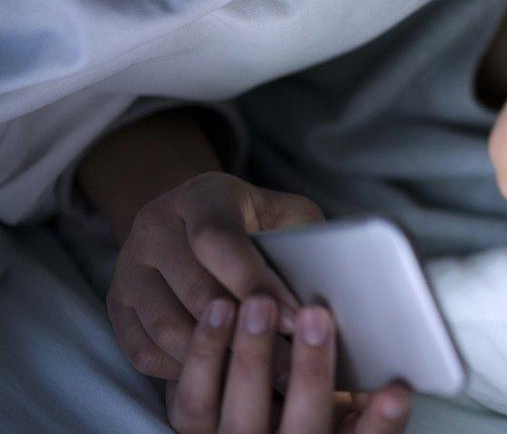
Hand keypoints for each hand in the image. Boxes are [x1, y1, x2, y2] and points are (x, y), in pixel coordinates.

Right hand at [107, 171, 323, 380]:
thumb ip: (304, 238)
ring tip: (261, 375)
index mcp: (200, 196)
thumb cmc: (256, 222)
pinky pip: (144, 351)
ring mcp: (128, 267)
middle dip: (245, 331)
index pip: (217, 240)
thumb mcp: (285, 213)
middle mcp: (154, 226)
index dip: (255, 282)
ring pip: (167, 327)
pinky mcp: (117, 305)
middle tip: (288, 364)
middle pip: (194, 290)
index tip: (293, 318)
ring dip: (216, 357)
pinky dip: (182, 370)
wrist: (193, 221)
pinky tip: (220, 373)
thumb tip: (323, 285)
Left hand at [166, 297, 411, 432]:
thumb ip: (361, 398)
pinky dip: (203, 352)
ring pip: (239, 414)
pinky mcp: (194, 432)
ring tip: (258, 305)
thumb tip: (389, 353)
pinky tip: (218, 310)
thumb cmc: (301, 420)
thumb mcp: (340, 417)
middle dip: (310, 372)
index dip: (382, 421)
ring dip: (250, 355)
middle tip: (316, 318)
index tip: (397, 390)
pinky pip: (192, 400)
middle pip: (301, 427)